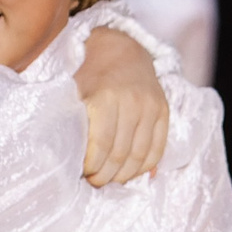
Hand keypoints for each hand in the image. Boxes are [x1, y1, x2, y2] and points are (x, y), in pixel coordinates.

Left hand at [75, 27, 167, 186]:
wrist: (121, 50)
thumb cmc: (90, 75)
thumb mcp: (74, 92)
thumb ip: (72, 123)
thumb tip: (68, 158)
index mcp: (105, 98)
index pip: (101, 146)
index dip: (92, 166)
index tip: (83, 174)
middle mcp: (131, 103)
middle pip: (120, 154)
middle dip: (106, 175)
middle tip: (95, 182)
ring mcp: (150, 107)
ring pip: (139, 155)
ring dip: (124, 175)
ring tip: (111, 179)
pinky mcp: (163, 111)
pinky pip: (158, 148)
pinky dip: (145, 166)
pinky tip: (131, 172)